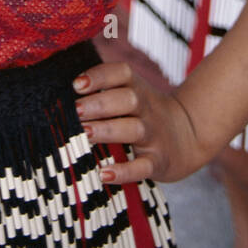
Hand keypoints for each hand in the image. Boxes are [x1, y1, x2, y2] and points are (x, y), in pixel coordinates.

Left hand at [72, 60, 205, 184]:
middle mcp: (146, 108)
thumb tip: (58, 91)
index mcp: (137, 87)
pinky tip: (104, 173)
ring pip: (134, 129)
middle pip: (128, 99)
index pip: (121, 73)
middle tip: (75, 110)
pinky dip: (125, 171)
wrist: (189, 134)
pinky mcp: (158, 161)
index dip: (100, 76)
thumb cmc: (144, 113)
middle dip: (100, 104)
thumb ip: (104, 89)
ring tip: (85, 133)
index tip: (76, 84)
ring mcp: (153, 135)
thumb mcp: (131, 93)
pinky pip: (143, 166)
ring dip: (108, 130)